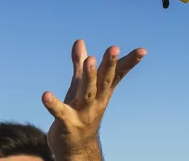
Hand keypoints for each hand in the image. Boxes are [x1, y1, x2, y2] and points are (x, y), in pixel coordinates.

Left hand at [41, 39, 145, 160]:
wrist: (76, 148)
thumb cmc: (80, 112)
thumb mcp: (80, 86)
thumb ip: (79, 64)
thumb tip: (80, 41)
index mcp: (101, 92)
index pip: (116, 75)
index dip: (128, 62)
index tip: (142, 50)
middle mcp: (96, 102)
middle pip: (104, 81)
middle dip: (109, 65)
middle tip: (114, 48)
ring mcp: (83, 113)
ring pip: (87, 93)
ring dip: (89, 77)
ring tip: (90, 59)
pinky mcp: (66, 123)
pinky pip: (60, 112)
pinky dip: (53, 104)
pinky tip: (45, 95)